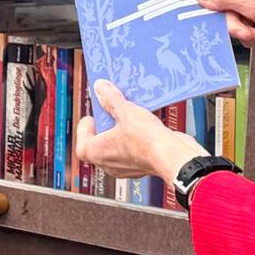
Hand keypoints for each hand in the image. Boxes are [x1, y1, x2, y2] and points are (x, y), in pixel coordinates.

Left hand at [74, 81, 206, 190]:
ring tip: (129, 114)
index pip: (81, 143)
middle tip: (112, 110)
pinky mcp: (142, 165)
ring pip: (117, 146)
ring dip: (121, 131)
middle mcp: (108, 164)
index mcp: (96, 153)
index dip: (86, 127)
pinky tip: (144, 124)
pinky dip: (136, 138)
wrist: (173, 156)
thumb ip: (110, 99)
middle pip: (100, 143)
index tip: (93, 115)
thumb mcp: (125, 111)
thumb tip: (101, 88)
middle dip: (106, 126)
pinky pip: (133, 149)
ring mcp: (125, 167)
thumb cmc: (146, 141)